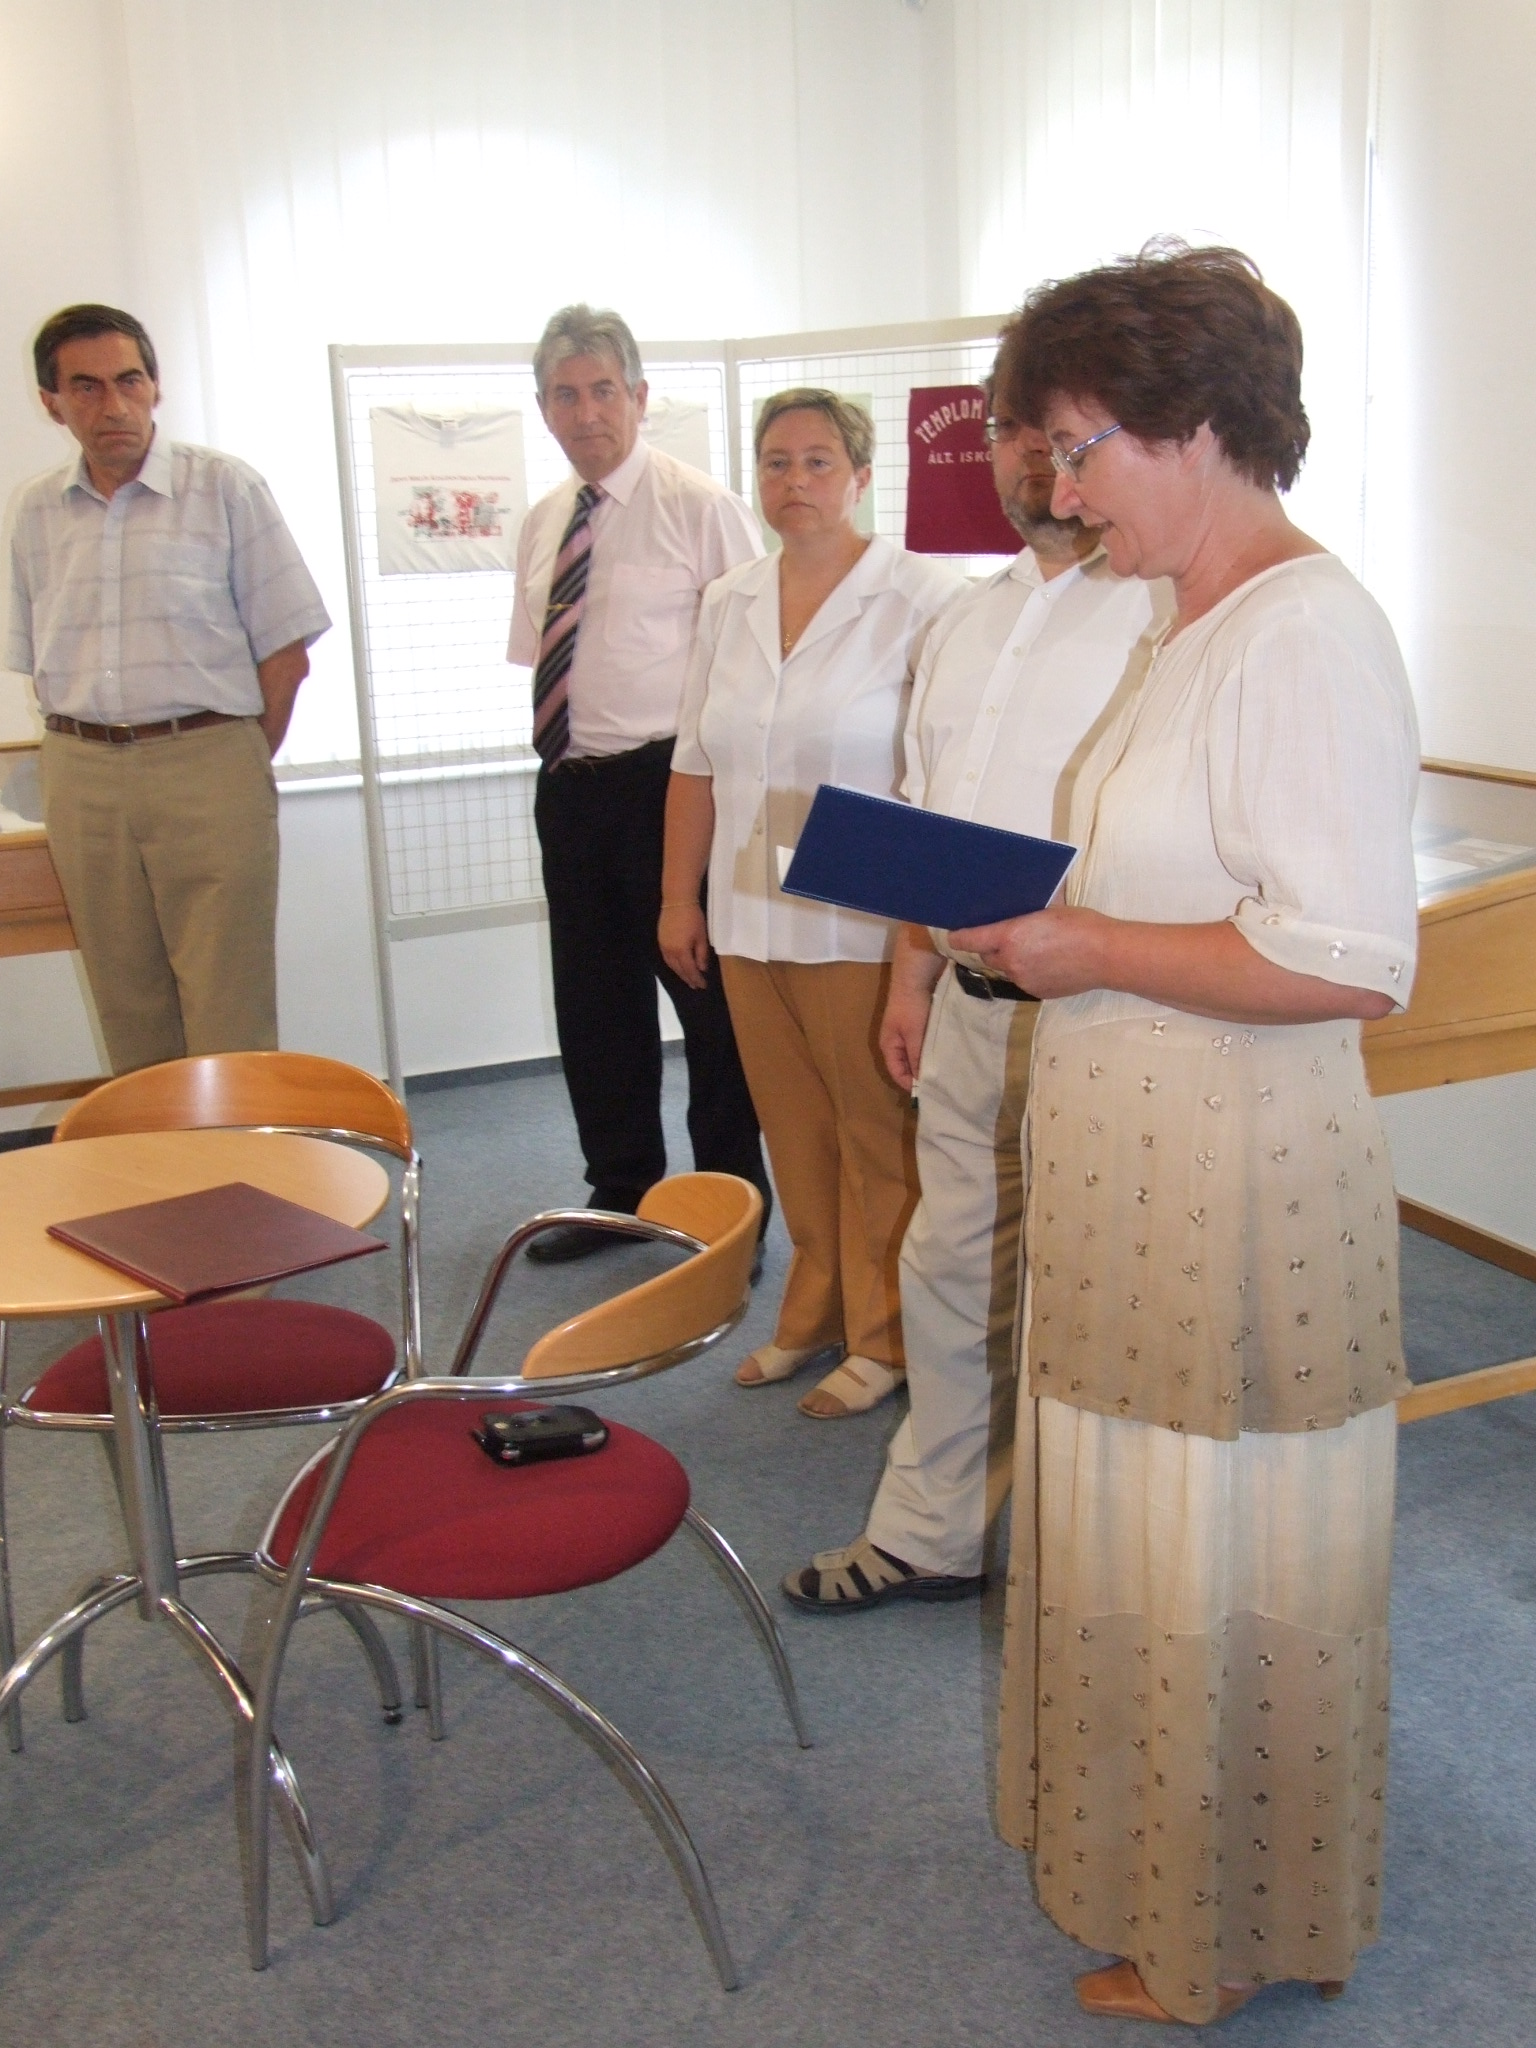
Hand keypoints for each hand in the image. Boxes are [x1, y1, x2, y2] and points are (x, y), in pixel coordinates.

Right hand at [659, 902, 711, 989]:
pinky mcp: (660, 941)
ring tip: (687, 979)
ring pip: (671, 965)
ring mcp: (663, 946)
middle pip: (679, 970)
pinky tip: (677, 966)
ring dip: (680, 973)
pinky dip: (673, 965)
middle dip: (688, 978)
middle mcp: (670, 952)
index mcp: (681, 951)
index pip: (690, 970)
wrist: (677, 902)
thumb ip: (701, 954)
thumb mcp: (701, 936)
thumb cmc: (693, 918)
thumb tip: (702, 969)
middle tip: (695, 985)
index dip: (697, 979)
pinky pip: (666, 958)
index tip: (703, 985)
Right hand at [879, 979, 933, 1090]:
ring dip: (927, 1062)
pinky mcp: (918, 1025)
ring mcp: (906, 1033)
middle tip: (938, 1084)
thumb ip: (917, 1057)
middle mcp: (896, 1042)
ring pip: (916, 1055)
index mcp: (889, 1045)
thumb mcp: (914, 1035)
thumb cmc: (911, 1007)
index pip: (897, 1073)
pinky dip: (931, 1050)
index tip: (927, 1092)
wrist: (915, 977)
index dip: (910, 1084)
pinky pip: (923, 1044)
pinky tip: (944, 1054)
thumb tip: (922, 1079)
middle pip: (906, 1065)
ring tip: (943, 1072)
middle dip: (920, 1074)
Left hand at [948, 906, 1110, 998]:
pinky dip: (1028, 973)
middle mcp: (1011, 961)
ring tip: (1035, 951)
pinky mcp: (1037, 993)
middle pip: (987, 956)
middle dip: (992, 948)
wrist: (1107, 956)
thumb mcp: (1048, 910)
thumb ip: (1023, 916)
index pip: (970, 939)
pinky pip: (1024, 981)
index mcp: (1010, 936)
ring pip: (1006, 970)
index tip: (954, 935)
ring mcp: (1023, 980)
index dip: (959, 936)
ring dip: (1012, 961)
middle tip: (1007, 937)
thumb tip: (1011, 915)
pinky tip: (1048, 964)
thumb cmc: (1080, 925)